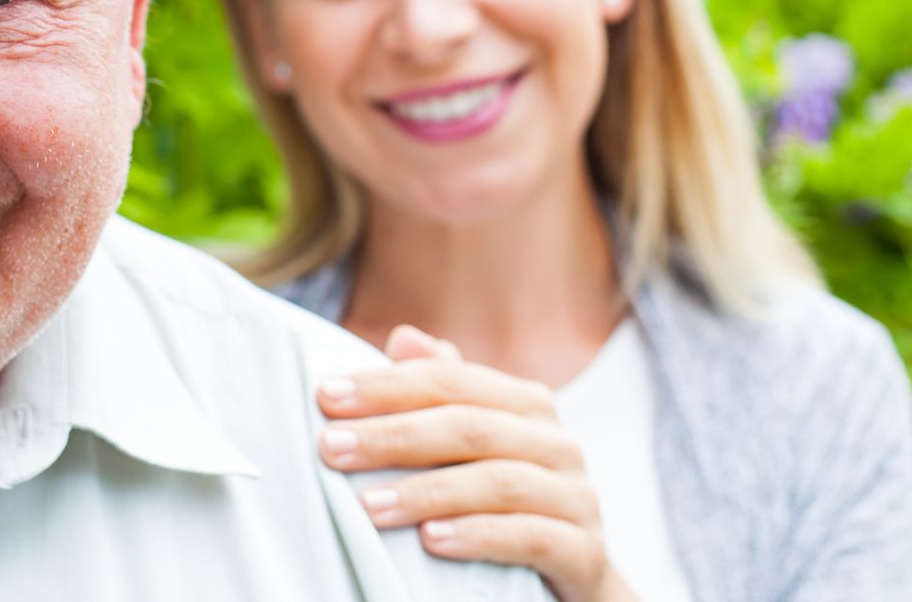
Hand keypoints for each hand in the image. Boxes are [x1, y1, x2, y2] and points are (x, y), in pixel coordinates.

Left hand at [317, 326, 635, 601]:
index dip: (387, 385)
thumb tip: (404, 337)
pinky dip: (478, 536)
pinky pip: (532, 537)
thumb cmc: (505, 503)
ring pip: (498, 481)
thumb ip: (443, 393)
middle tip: (332, 448)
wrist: (571, 573)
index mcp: (525, 405)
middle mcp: (557, 442)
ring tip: (369, 505)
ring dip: (426, 492)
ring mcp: (576, 496)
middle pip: (469, 426)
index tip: (326, 397)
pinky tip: (432, 542)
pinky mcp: (586, 551)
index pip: (450, 380)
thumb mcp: (471, 448)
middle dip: (393, 435)